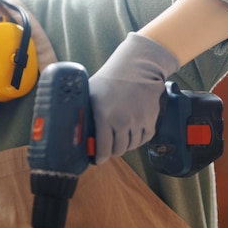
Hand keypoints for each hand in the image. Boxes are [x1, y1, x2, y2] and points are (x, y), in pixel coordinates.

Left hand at [89, 32, 179, 163]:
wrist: (137, 67)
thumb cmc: (110, 80)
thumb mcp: (91, 93)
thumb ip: (85, 112)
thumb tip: (76, 130)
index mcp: (104, 115)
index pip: (103, 148)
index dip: (100, 158)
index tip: (98, 160)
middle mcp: (122, 121)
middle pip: (118, 150)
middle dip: (111, 152)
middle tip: (107, 149)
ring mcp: (138, 120)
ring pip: (131, 146)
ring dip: (125, 145)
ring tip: (119, 139)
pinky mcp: (151, 119)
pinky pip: (144, 139)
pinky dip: (138, 140)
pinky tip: (131, 134)